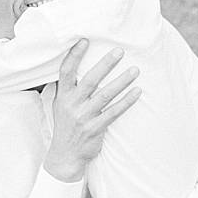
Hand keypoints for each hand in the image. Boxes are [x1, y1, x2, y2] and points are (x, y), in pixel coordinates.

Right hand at [43, 39, 141, 181]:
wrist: (65, 156)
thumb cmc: (66, 127)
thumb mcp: (60, 106)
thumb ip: (67, 89)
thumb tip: (75, 67)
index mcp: (62, 96)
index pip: (66, 72)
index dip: (74, 55)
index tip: (85, 41)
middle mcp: (72, 105)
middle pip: (90, 80)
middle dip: (105, 64)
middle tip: (119, 51)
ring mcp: (84, 117)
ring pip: (105, 95)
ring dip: (121, 81)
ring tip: (135, 70)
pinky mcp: (95, 129)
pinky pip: (114, 112)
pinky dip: (126, 102)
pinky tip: (137, 92)